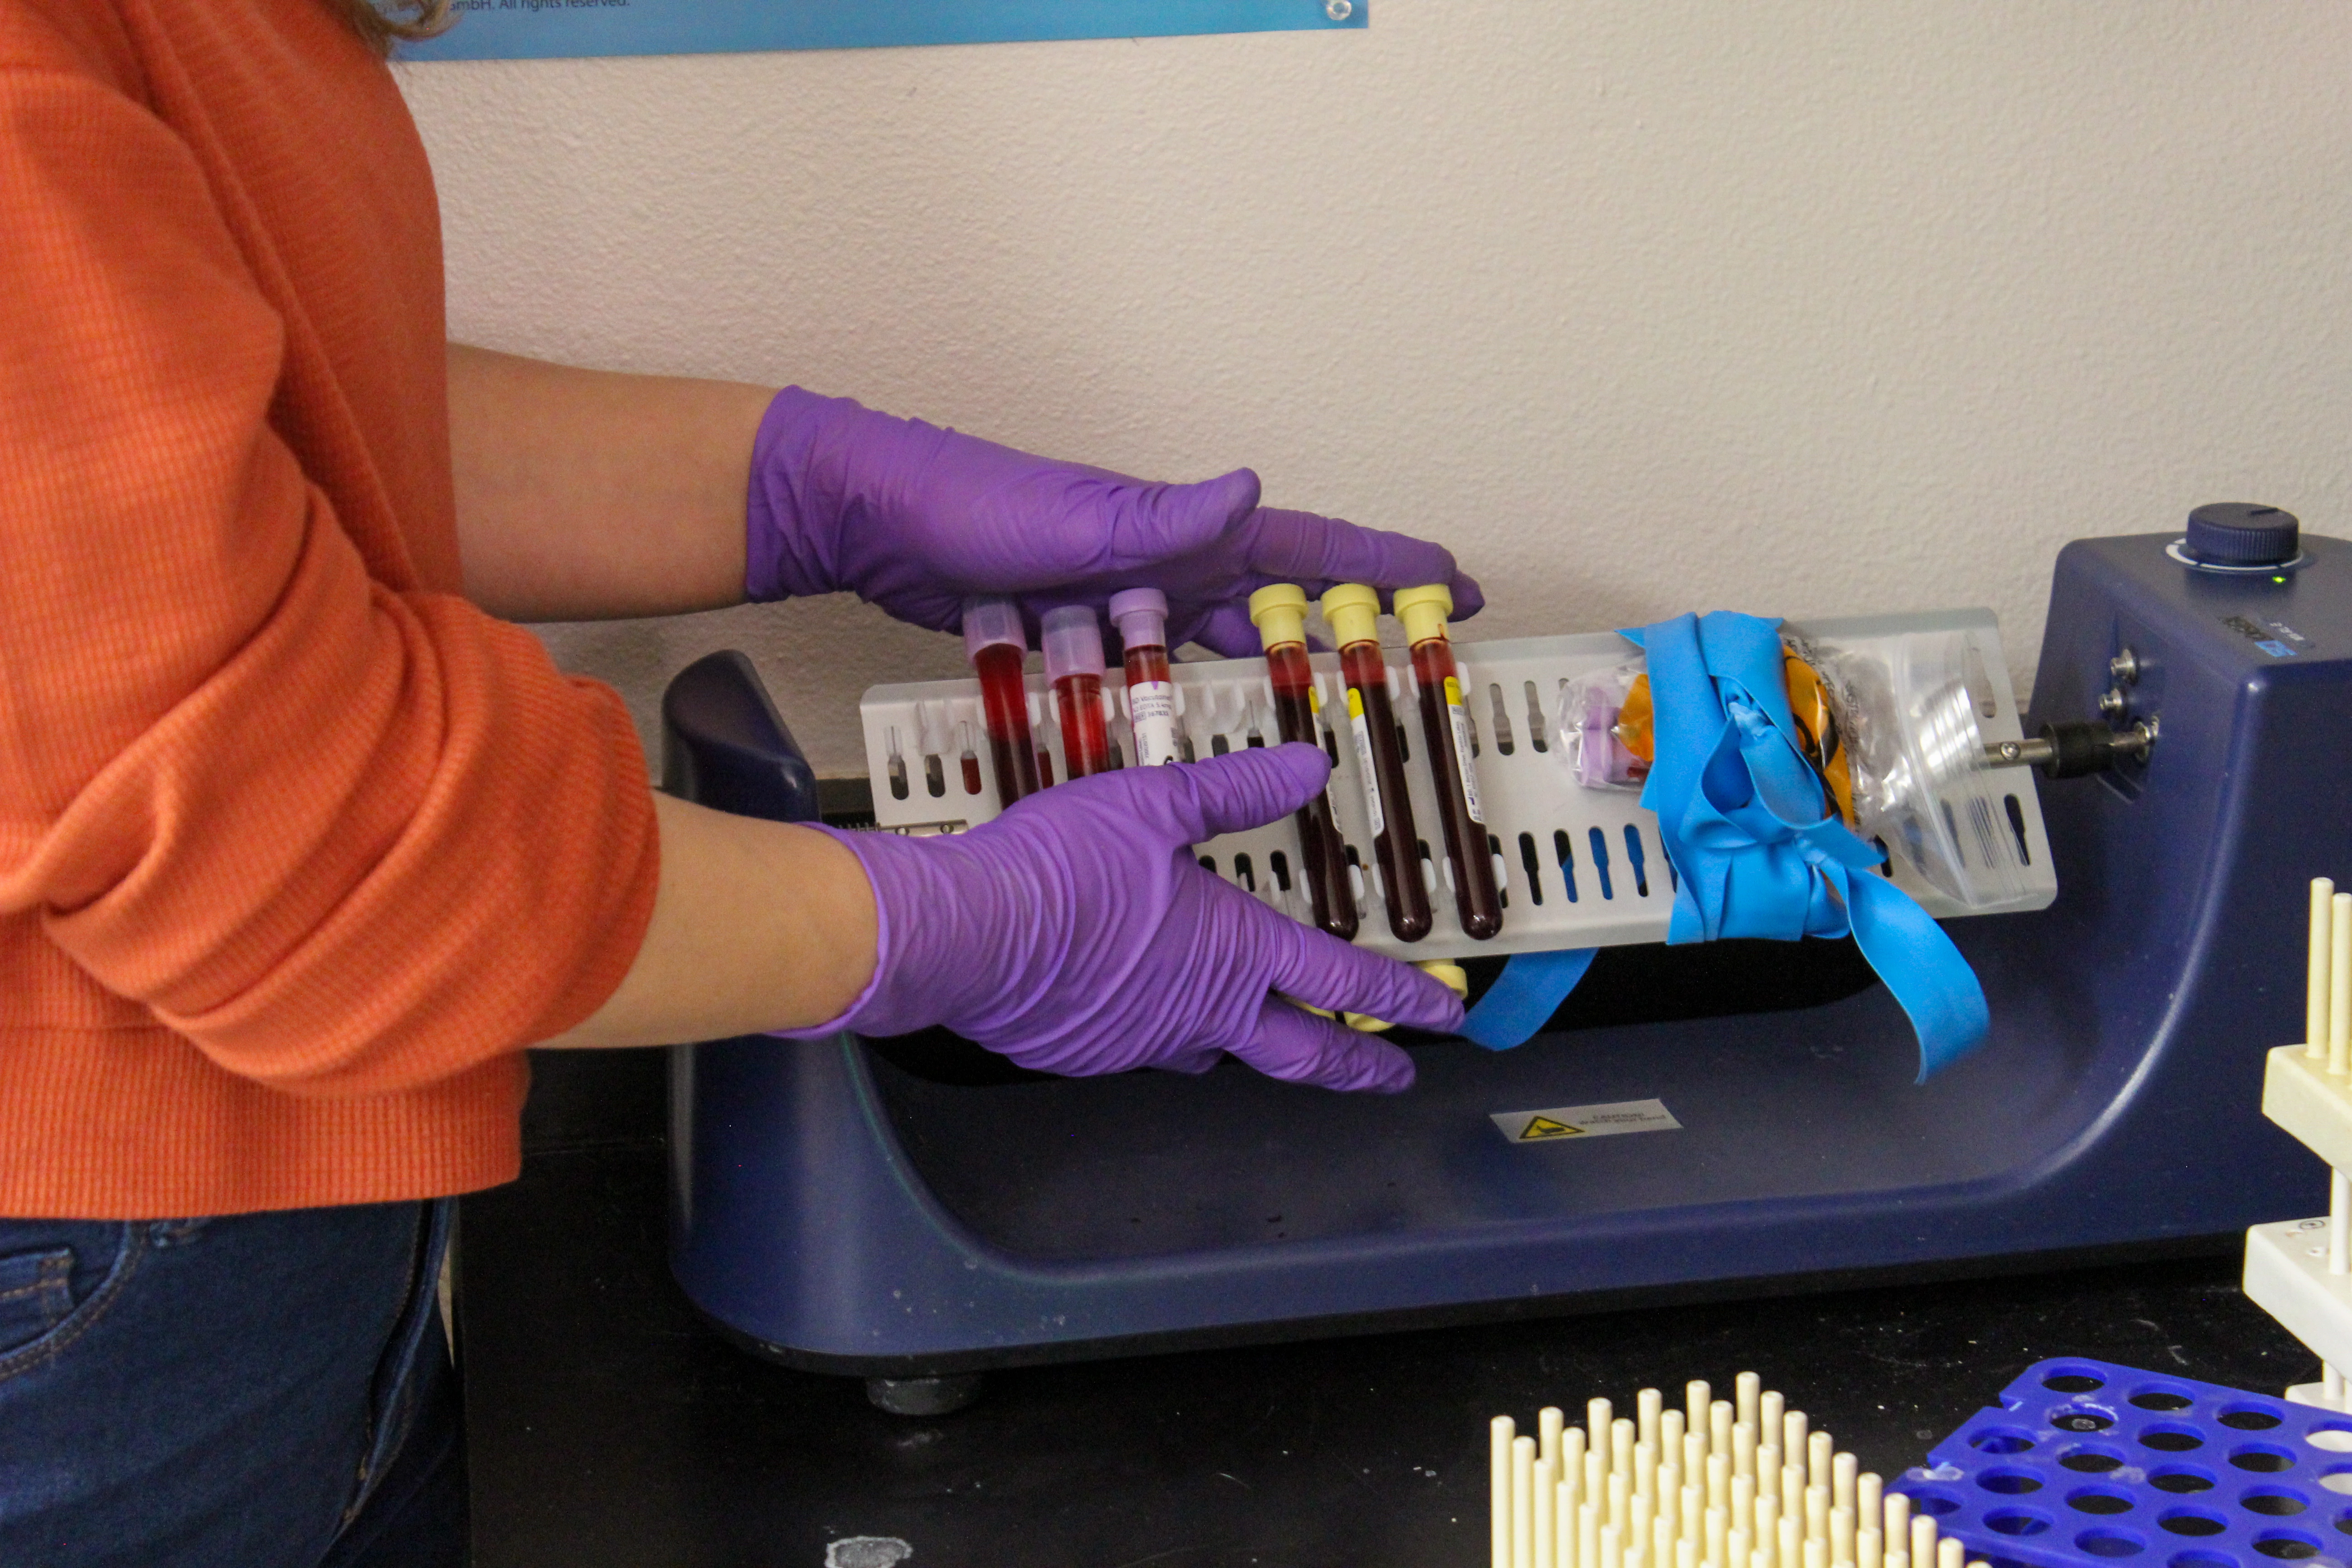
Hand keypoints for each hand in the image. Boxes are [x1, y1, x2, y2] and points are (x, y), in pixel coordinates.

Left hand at [744, 388, 1482, 655]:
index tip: (1454, 585)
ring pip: (1217, 638)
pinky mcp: (1078, 622)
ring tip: (1324, 713)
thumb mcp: (1070, 516)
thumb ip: (1159, 516)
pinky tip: (1193, 724)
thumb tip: (1245, 492)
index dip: (1384, 567)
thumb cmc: (962, 501)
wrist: (870, 514)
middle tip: (1412, 659)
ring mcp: (1123, 593)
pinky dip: (1182, 691)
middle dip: (1349, 627)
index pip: (1305, 548)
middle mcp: (1163, 560)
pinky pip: (1152, 663)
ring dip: (1270, 667)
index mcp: (1180, 531)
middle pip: (1279, 599)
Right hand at [780, 744, 1460, 1089]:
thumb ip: (1239, 790)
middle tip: (1393, 1072)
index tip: (1445, 1016)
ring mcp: (1145, 1040)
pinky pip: (1143, 1044)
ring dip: (1249, 1042)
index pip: (1340, 980)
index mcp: (1233, 950)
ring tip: (1258, 1030)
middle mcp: (1202, 1011)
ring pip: (1215, 1050)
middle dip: (1358, 1064)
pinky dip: (1160, 1029)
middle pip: (1302, 1052)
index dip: (1402, 998)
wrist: (965, 933)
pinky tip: (1140, 1004)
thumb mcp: (1156, 803)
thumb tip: (1310, 770)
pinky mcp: (1089, 1052)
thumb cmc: (1061, 867)